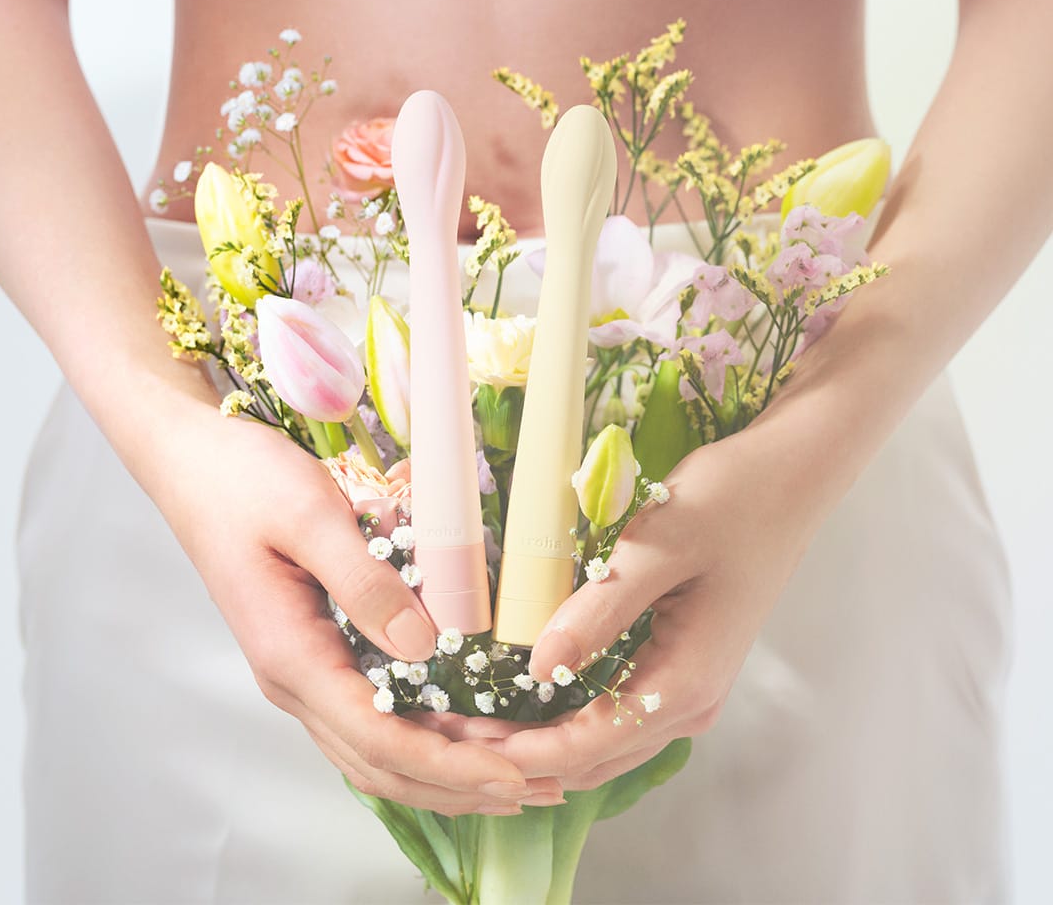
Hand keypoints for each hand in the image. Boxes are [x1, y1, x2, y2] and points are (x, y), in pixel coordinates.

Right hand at [142, 389, 559, 815]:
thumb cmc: (242, 481)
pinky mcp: (319, 648)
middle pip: (383, 762)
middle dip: (460, 783)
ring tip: (518, 770)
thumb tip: (423, 647)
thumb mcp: (309, 515)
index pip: (378, 739)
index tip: (513, 775)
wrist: (195, 462)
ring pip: (379, 746)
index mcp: (291, 655)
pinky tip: (467, 724)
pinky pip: (375, 711)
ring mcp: (306, 668)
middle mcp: (297, 679)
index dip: (449, 764)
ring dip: (447, 765)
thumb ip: (363, 581)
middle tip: (540, 785)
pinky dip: (425, 730)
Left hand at [449, 426, 812, 790]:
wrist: (789, 476)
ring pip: (601, 738)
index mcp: (685, 682)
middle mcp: (689, 701)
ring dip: (538, 738)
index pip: (587, 746)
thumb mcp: (657, 547)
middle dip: (517, 755)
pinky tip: (523, 696)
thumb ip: (600, 611)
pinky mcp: (678, 662)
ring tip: (471, 720)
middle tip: (443, 732)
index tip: (453, 741)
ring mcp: (687, 685)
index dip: (518, 752)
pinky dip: (566, 714)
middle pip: (590, 755)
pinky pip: (614, 708)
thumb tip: (538, 669)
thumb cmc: (730, 501)